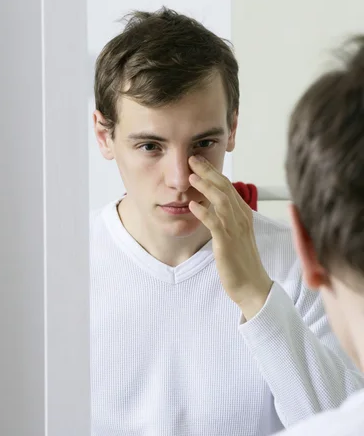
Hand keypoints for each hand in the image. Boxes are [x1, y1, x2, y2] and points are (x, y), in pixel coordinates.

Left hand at [188, 155, 272, 319]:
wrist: (253, 286)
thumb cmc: (242, 260)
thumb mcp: (235, 232)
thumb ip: (225, 215)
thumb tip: (210, 201)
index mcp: (243, 213)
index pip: (227, 185)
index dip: (212, 171)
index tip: (199, 161)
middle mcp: (241, 217)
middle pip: (224, 187)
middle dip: (208, 171)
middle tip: (192, 159)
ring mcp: (235, 229)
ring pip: (221, 200)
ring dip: (205, 186)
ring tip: (192, 176)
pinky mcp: (227, 243)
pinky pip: (215, 223)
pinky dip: (203, 212)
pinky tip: (192, 205)